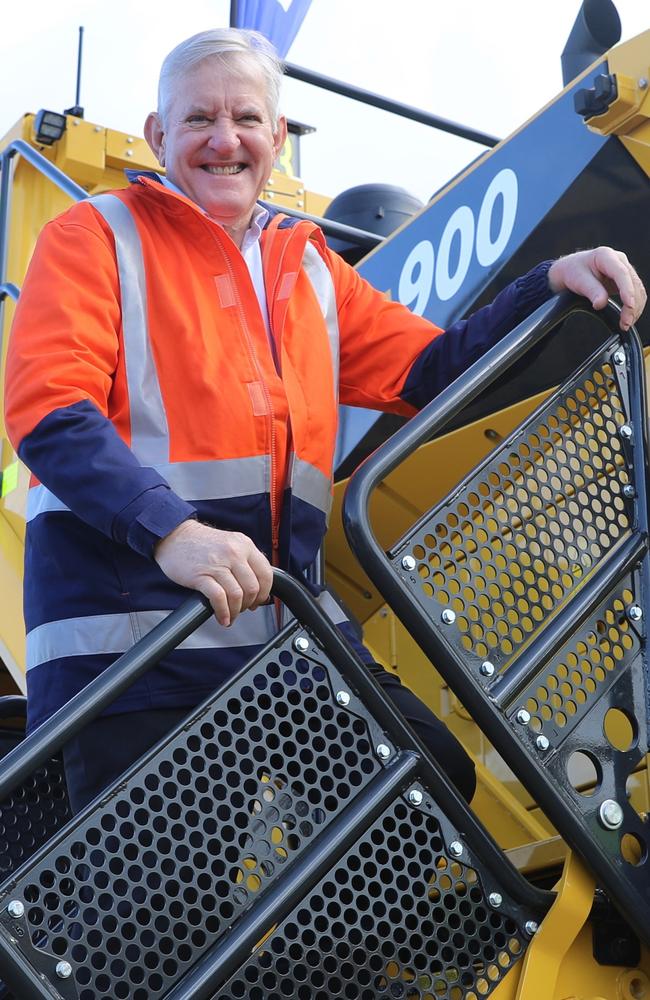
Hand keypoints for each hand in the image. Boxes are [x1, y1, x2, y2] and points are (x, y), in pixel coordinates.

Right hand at [154, 520, 272, 626]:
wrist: (174, 536)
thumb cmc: (201, 543)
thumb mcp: (230, 543)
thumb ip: (245, 560)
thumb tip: (258, 586)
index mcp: (244, 545)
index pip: (266, 573)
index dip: (265, 592)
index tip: (259, 600)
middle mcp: (234, 553)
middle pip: (253, 587)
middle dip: (249, 604)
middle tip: (242, 609)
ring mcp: (217, 564)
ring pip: (237, 595)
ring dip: (235, 611)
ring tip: (231, 615)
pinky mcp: (201, 575)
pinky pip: (219, 598)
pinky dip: (223, 612)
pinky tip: (222, 617)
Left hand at [548, 247, 645, 330]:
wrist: (571, 269)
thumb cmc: (573, 271)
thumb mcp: (578, 280)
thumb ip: (591, 291)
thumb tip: (601, 304)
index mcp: (605, 256)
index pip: (621, 273)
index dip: (627, 290)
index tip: (629, 305)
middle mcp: (619, 260)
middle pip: (633, 283)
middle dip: (632, 305)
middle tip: (625, 323)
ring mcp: (624, 270)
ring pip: (637, 289)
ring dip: (635, 308)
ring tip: (625, 324)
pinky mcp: (625, 280)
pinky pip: (635, 293)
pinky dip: (633, 307)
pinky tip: (628, 318)